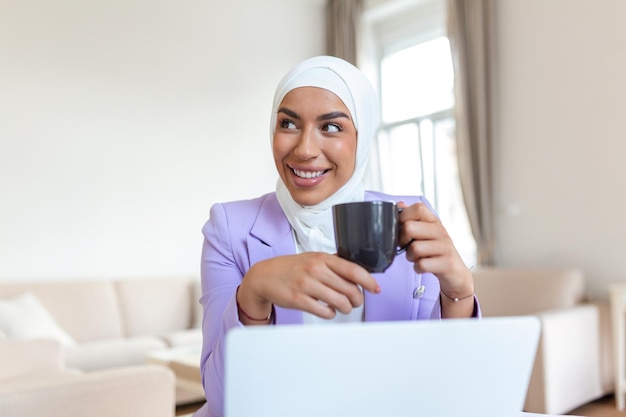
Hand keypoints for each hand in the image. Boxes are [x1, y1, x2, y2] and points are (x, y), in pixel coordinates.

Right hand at [237, 252, 380, 321]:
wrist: (264, 276)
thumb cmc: (291, 268)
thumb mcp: (313, 259)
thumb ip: (333, 264)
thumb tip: (358, 274)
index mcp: (322, 258)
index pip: (353, 270)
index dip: (369, 281)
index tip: (376, 289)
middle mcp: (315, 270)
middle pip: (350, 289)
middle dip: (357, 299)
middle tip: (355, 302)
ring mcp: (306, 285)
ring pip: (340, 302)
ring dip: (346, 308)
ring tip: (343, 307)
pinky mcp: (299, 300)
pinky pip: (325, 312)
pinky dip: (331, 314)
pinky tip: (327, 310)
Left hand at [398, 202, 472, 300]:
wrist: (456, 273)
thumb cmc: (435, 252)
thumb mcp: (425, 233)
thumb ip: (412, 219)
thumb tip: (399, 204)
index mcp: (434, 221)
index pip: (418, 208)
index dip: (403, 217)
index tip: (402, 229)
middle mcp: (441, 231)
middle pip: (409, 228)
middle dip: (402, 240)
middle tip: (406, 246)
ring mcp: (445, 247)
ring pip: (414, 248)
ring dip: (410, 257)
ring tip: (416, 258)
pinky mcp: (447, 264)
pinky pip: (421, 265)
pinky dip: (417, 268)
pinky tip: (422, 267)